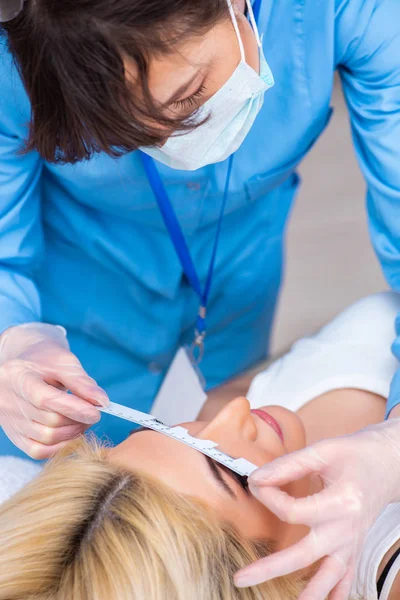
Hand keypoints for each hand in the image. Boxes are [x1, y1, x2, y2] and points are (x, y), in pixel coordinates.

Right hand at [0, 322, 108, 458]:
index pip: (46, 399)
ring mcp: (9, 420)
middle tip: (93, 414)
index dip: (75, 408)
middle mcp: (8, 401)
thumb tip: (102, 402)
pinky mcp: (14, 435)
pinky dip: (60, 446)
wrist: (25, 365)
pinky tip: (71, 433)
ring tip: (82, 420)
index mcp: (18, 376)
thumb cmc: (46, 361)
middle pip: (49, 421)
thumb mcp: (64, 362)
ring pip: (46, 438)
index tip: (97, 412)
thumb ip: (82, 382)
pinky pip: (38, 451)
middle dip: (77, 420)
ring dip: (72, 433)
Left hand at [234, 419, 399, 598]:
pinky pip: (346, 579)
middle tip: (241, 577)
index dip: (268, 497)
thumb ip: (288, 465)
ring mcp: (352, 542)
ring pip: (328, 577)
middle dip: (270, 568)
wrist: (386, 463)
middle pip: (304, 555)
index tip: (256, 482)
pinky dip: (335, 593)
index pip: (293, 512)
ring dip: (308, 594)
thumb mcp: (322, 451)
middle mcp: (347, 528)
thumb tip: (258, 478)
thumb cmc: (355, 454)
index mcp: (341, 502)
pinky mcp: (354, 548)